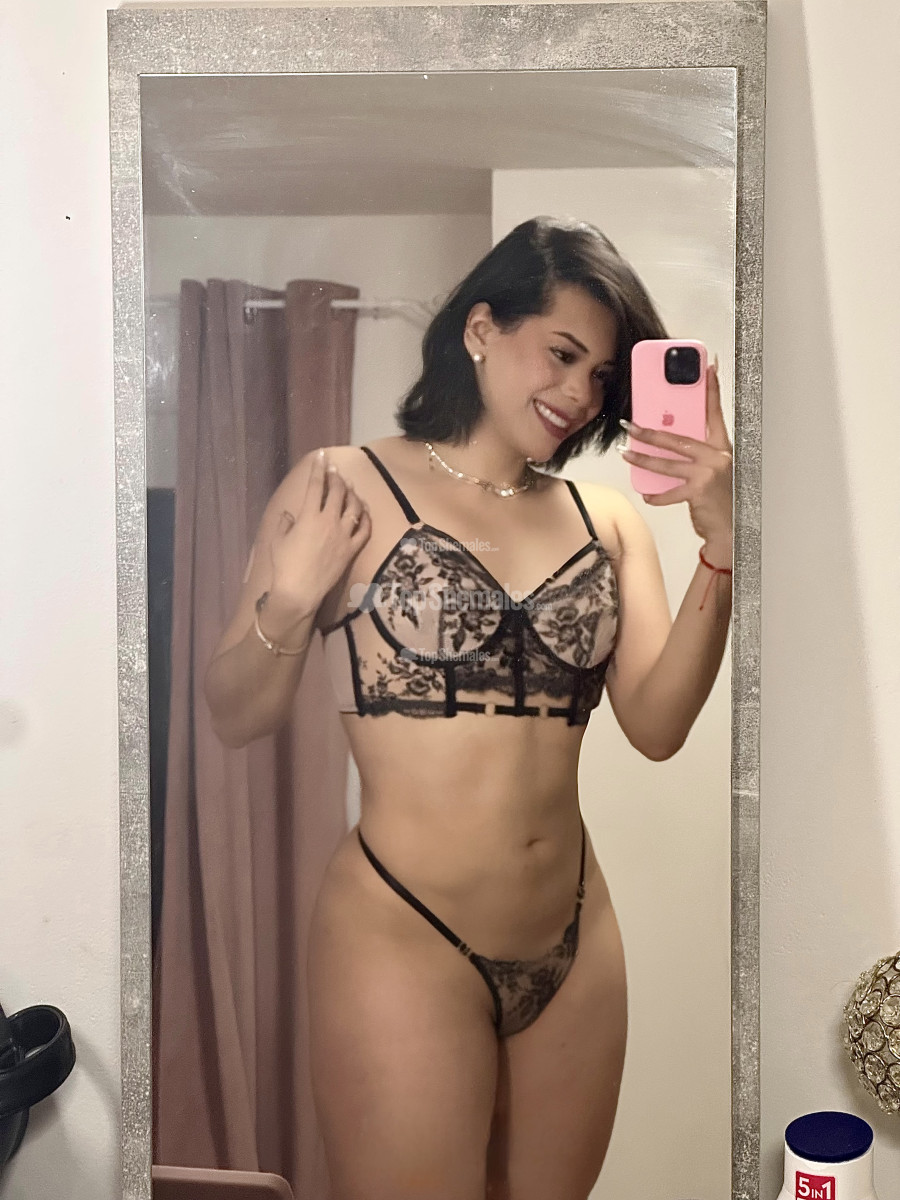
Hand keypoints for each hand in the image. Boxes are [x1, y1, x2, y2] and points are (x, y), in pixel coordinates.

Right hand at [268, 451, 370, 613]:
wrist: (300, 591)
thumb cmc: (284, 565)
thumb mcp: (277, 541)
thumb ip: (284, 523)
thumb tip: (289, 515)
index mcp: (308, 516)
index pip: (315, 485)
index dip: (319, 468)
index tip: (322, 456)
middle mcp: (329, 520)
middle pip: (338, 492)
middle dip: (337, 478)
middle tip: (336, 472)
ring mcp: (344, 535)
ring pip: (355, 507)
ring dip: (353, 494)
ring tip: (349, 489)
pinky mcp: (352, 549)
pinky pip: (365, 529)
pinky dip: (366, 517)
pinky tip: (364, 511)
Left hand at [619, 360, 732, 549]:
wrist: (731, 528)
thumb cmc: (720, 497)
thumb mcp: (711, 469)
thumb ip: (695, 454)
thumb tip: (665, 442)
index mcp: (721, 447)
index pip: (715, 412)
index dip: (712, 390)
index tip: (708, 368)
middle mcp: (717, 456)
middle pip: (679, 438)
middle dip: (651, 431)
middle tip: (630, 425)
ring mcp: (709, 473)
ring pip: (668, 463)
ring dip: (643, 458)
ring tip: (625, 453)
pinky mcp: (699, 492)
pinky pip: (670, 491)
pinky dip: (656, 494)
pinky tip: (646, 494)